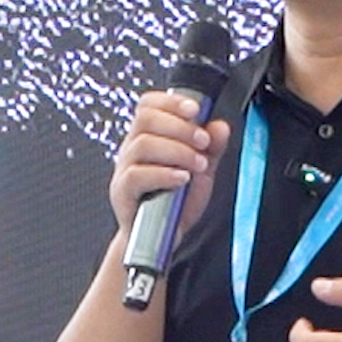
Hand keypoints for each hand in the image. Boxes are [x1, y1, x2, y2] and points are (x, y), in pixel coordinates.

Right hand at [110, 91, 231, 235]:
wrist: (161, 239)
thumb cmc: (175, 202)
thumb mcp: (201, 171)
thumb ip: (212, 148)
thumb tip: (220, 126)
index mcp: (148, 136)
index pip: (149, 105)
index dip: (171, 101)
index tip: (195, 109)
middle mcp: (132, 148)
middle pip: (146, 119)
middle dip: (180, 126)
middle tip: (203, 141)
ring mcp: (124, 169)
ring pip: (143, 144)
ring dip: (177, 150)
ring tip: (199, 164)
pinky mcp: (122, 192)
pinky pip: (136, 175)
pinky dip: (164, 173)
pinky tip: (182, 178)